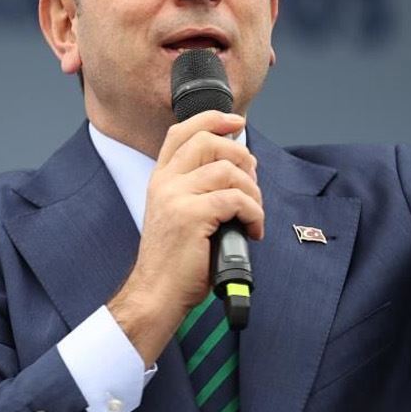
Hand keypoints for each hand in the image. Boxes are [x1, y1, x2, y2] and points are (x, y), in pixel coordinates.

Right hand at [107, 110, 262, 365]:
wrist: (157, 292)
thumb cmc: (175, 260)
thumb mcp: (178, 214)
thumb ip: (197, 188)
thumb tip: (238, 167)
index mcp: (161, 179)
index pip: (182, 131)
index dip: (212, 119)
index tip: (236, 122)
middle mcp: (165, 182)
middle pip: (209, 142)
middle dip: (241, 155)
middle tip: (252, 180)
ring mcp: (176, 197)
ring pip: (228, 170)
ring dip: (252, 191)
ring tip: (253, 214)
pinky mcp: (191, 216)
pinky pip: (236, 200)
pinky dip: (253, 213)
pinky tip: (252, 230)